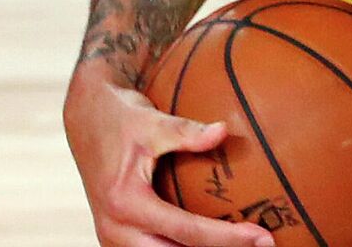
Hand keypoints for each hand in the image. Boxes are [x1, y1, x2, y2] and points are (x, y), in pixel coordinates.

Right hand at [64, 71, 274, 246]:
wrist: (87, 119)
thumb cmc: (122, 118)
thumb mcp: (152, 121)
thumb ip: (187, 131)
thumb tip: (224, 131)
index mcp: (126, 202)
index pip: (186, 231)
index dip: (228, 238)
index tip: (264, 237)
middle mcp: (115, 228)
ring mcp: (113, 237)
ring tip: (240, 245)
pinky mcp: (117, 237)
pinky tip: (213, 242)